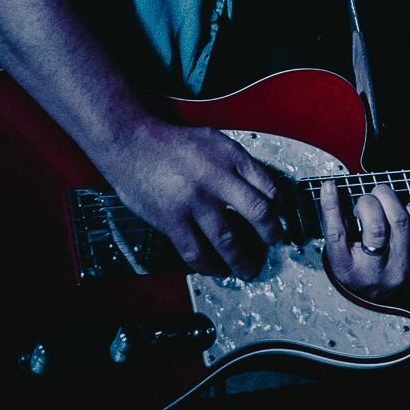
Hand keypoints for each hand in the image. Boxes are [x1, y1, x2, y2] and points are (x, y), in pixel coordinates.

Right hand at [96, 120, 283, 277]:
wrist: (130, 142)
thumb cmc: (170, 142)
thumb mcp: (213, 139)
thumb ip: (236, 163)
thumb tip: (259, 189)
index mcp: (230, 156)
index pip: (268, 186)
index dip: (279, 206)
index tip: (278, 217)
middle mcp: (216, 178)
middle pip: (258, 214)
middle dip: (271, 234)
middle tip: (273, 243)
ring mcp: (194, 201)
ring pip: (228, 241)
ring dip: (242, 260)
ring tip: (247, 269)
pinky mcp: (171, 219)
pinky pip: (195, 251)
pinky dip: (209, 266)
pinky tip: (215, 269)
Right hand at [319, 181, 409, 294]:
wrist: (380, 295)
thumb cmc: (358, 264)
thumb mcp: (339, 250)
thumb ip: (336, 222)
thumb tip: (330, 188)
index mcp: (348, 269)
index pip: (337, 235)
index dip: (332, 207)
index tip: (329, 186)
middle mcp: (376, 272)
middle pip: (376, 228)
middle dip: (369, 201)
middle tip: (366, 200)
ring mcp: (403, 267)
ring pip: (401, 220)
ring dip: (390, 199)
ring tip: (383, 200)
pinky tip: (405, 212)